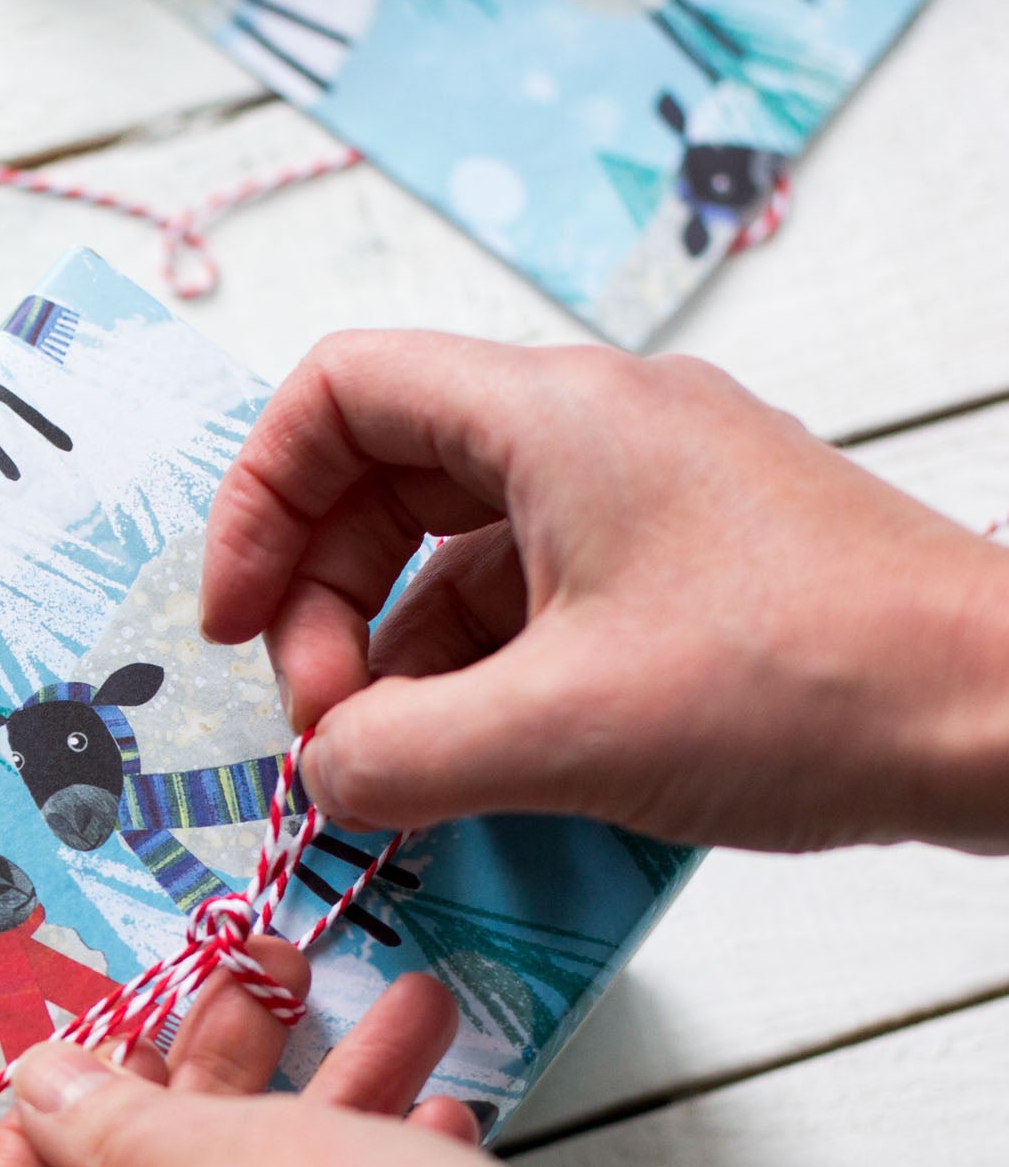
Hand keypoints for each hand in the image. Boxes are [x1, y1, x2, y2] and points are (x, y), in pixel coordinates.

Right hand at [200, 334, 1008, 853]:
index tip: (234, 623)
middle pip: (381, 478)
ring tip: (393, 766)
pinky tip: (466, 763)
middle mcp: (588, 433)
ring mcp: (635, 500)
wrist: (1006, 716)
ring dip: (392, 657)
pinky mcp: (671, 568)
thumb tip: (320, 772)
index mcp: (551, 417)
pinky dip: (469, 677)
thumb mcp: (562, 732)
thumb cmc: (813, 685)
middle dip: (323, 605)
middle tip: (328, 725)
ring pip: (449, 552)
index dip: (257, 504)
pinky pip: (523, 602)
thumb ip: (396, 755)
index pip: (338, 394)